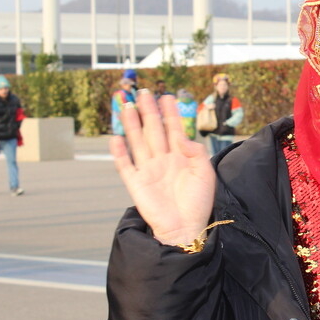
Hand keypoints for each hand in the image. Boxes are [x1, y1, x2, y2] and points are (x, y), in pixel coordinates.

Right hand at [111, 90, 215, 246]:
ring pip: (138, 142)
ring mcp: (148, 170)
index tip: (166, 95)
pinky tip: (115, 138)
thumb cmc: (199, 203)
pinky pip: (125, 165)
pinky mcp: (136, 184)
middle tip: (143, 92)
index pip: (173, 129)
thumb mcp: (205, 174)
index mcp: (181, 157)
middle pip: (153, 130)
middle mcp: (163, 160)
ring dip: (132, 124)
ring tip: (126, 106)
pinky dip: (119, 152)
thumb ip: (196, 152)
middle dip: (148, 111)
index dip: (170, 113)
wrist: (186, 228)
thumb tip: (181, 136)